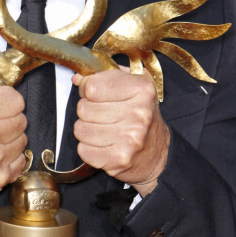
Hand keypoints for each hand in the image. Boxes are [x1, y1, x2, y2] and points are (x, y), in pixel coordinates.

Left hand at [72, 68, 169, 196]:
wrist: (157, 154)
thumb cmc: (142, 115)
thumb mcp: (133, 85)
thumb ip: (105, 76)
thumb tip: (78, 79)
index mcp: (141, 90)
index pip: (92, 86)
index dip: (86, 88)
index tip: (91, 92)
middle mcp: (138, 114)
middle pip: (83, 108)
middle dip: (87, 109)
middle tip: (101, 113)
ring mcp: (129, 139)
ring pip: (80, 129)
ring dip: (86, 129)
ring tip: (103, 128)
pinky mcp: (119, 160)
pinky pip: (83, 150)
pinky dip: (88, 147)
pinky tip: (103, 144)